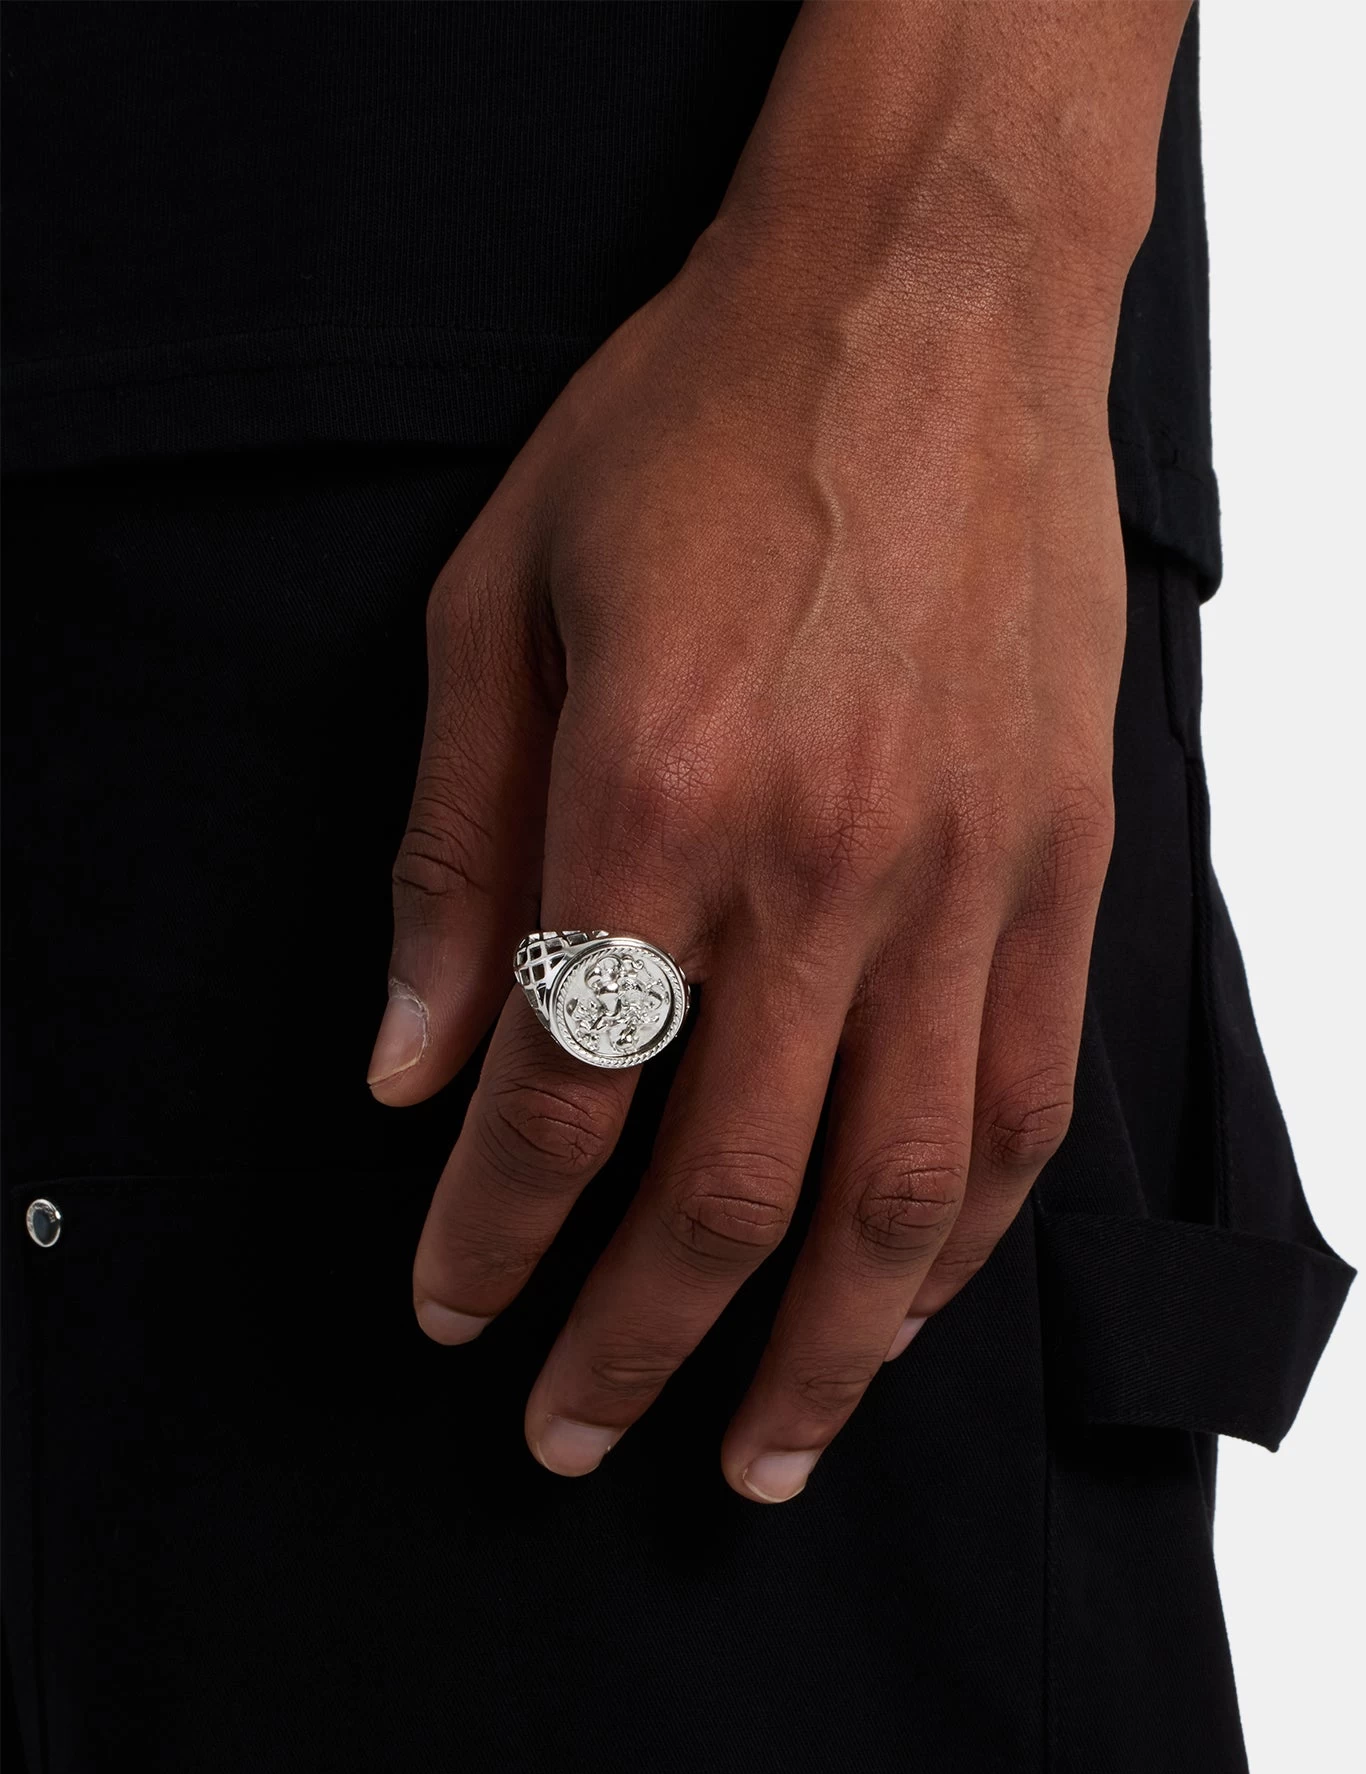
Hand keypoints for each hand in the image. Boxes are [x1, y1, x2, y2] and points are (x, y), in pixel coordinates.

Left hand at [368, 1, 1186, 1499]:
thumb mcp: (499, 603)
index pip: (562, 1099)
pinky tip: (911, 1303)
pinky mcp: (1062, 867)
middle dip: (637, 1347)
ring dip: (827, 1351)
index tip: (450, 1315)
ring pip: (905, 1190)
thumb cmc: (701, 429)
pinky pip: (1027, 1101)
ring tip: (762, 1452)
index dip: (489, 1238)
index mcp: (659, 800)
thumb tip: (411, 1063)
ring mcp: (968, 879)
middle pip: (728, 1189)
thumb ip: (455, 852)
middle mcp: (826, 869)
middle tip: (575, 1442)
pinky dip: (966, 1234)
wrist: (927, 303)